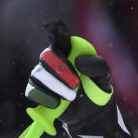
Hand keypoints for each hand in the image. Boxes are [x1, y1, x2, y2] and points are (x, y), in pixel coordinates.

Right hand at [24, 20, 132, 137]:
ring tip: (72, 96)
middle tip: (76, 83)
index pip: (58, 36)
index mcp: (68, 51)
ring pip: (39, 75)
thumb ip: (97, 66)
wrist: (91, 111)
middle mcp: (52, 60)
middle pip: (46, 57)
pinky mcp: (37, 91)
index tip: (50, 26)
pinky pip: (33, 91)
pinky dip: (46, 98)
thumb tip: (79, 62)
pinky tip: (58, 103)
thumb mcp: (104, 76)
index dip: (53, 29)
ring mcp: (42, 75)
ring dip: (56, 87)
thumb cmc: (96, 87)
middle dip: (60, 70)